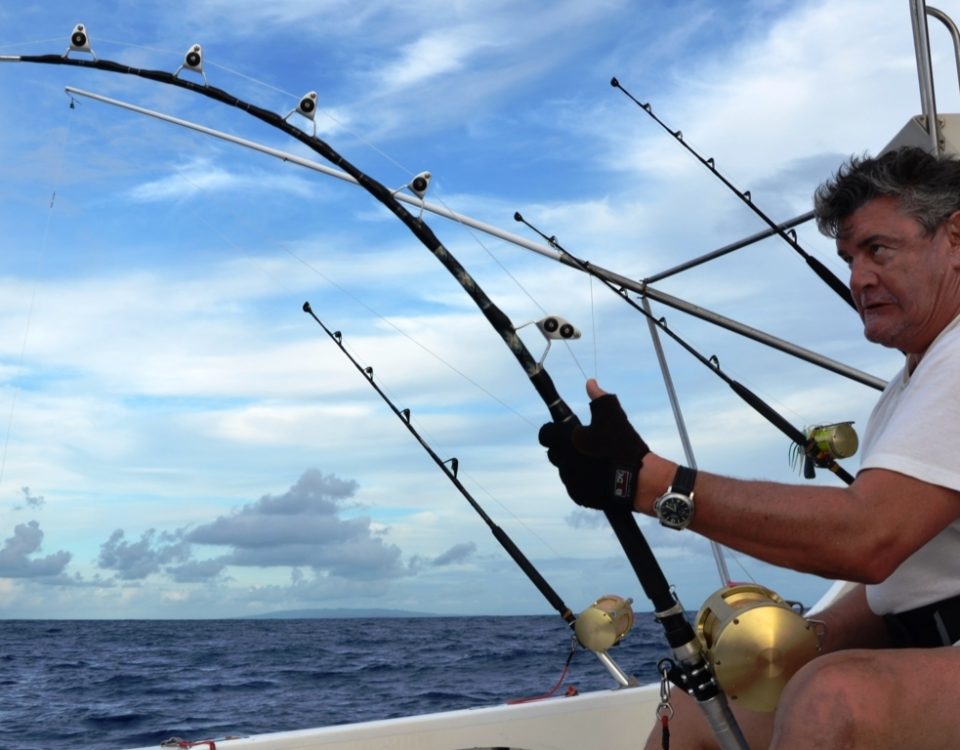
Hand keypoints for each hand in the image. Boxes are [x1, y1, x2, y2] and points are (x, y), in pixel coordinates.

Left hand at [538, 379, 648, 509]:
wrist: (639, 480)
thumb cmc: (623, 444)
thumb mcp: (612, 415)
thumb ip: (598, 398)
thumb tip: (590, 383)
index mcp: (565, 440)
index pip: (544, 434)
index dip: (553, 431)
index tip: (567, 430)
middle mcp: (563, 462)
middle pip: (553, 452)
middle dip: (564, 447)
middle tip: (584, 444)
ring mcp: (570, 481)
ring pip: (564, 469)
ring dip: (573, 463)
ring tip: (595, 461)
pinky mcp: (578, 496)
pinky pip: (574, 484)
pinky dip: (582, 479)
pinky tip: (599, 475)